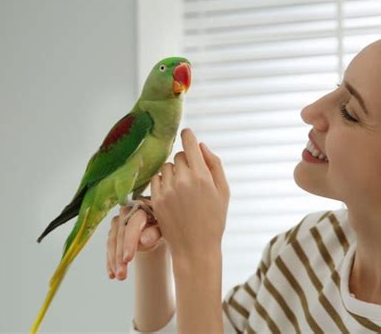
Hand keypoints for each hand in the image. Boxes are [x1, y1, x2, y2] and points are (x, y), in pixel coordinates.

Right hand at [106, 201, 163, 279]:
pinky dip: (110, 261)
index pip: (133, 224)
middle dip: (120, 256)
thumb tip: (143, 240)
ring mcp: (118, 220)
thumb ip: (155, 233)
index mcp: (142, 207)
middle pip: (120, 234)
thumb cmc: (164, 226)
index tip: (128, 259)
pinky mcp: (113, 230)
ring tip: (119, 277)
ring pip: (112, 241)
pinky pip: (109, 246)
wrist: (159, 225)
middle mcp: (127, 211)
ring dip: (114, 260)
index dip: (129, 242)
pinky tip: (111, 274)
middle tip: (122, 275)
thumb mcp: (164, 230)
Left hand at [150, 128, 230, 261]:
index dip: (188, 135)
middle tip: (192, 177)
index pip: (190, 144)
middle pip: (179, 156)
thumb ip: (215, 165)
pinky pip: (156, 179)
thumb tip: (202, 145)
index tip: (187, 133)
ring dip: (173, 172)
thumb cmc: (214, 220)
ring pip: (167, 167)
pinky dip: (162, 182)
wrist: (196, 248)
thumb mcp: (224, 192)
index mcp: (202, 176)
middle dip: (186, 162)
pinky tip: (171, 194)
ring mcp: (167, 190)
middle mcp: (183, 180)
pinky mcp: (156, 200)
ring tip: (182, 188)